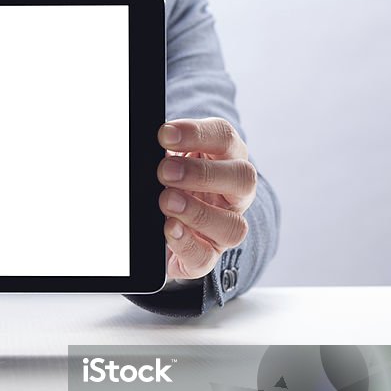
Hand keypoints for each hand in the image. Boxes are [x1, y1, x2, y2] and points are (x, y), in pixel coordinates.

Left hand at [156, 118, 256, 279]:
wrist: (161, 225)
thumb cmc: (170, 182)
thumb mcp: (168, 160)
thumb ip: (165, 151)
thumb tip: (148, 143)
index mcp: (226, 159)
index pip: (224, 138)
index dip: (198, 134)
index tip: (165, 134)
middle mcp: (235, 194)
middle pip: (243, 179)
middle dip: (203, 174)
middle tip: (166, 171)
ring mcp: (224, 228)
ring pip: (233, 225)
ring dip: (198, 213)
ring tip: (167, 201)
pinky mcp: (207, 256)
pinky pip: (205, 256)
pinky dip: (187, 243)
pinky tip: (169, 229)